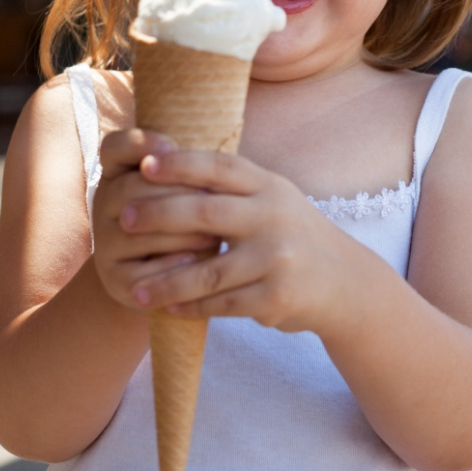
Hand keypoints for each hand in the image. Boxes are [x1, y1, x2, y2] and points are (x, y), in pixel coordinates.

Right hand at [91, 129, 221, 308]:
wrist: (162, 274)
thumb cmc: (184, 219)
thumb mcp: (182, 191)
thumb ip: (183, 172)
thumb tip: (189, 160)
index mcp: (117, 174)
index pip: (113, 147)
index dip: (139, 144)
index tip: (172, 146)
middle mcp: (103, 205)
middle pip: (129, 189)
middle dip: (173, 193)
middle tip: (211, 198)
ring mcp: (105, 244)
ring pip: (137, 234)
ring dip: (178, 233)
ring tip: (213, 235)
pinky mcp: (115, 280)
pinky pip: (141, 272)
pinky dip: (169, 267)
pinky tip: (194, 263)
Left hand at [122, 150, 352, 333]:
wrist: (346, 283)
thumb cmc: (293, 235)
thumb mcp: (274, 199)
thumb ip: (233, 186)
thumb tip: (168, 162)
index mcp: (270, 187)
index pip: (220, 167)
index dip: (181, 163)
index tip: (143, 164)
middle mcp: (275, 217)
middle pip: (207, 213)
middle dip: (160, 215)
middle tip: (125, 219)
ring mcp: (277, 258)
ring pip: (209, 270)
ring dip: (167, 280)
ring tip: (135, 288)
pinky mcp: (276, 297)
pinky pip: (222, 304)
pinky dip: (191, 307)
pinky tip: (167, 307)